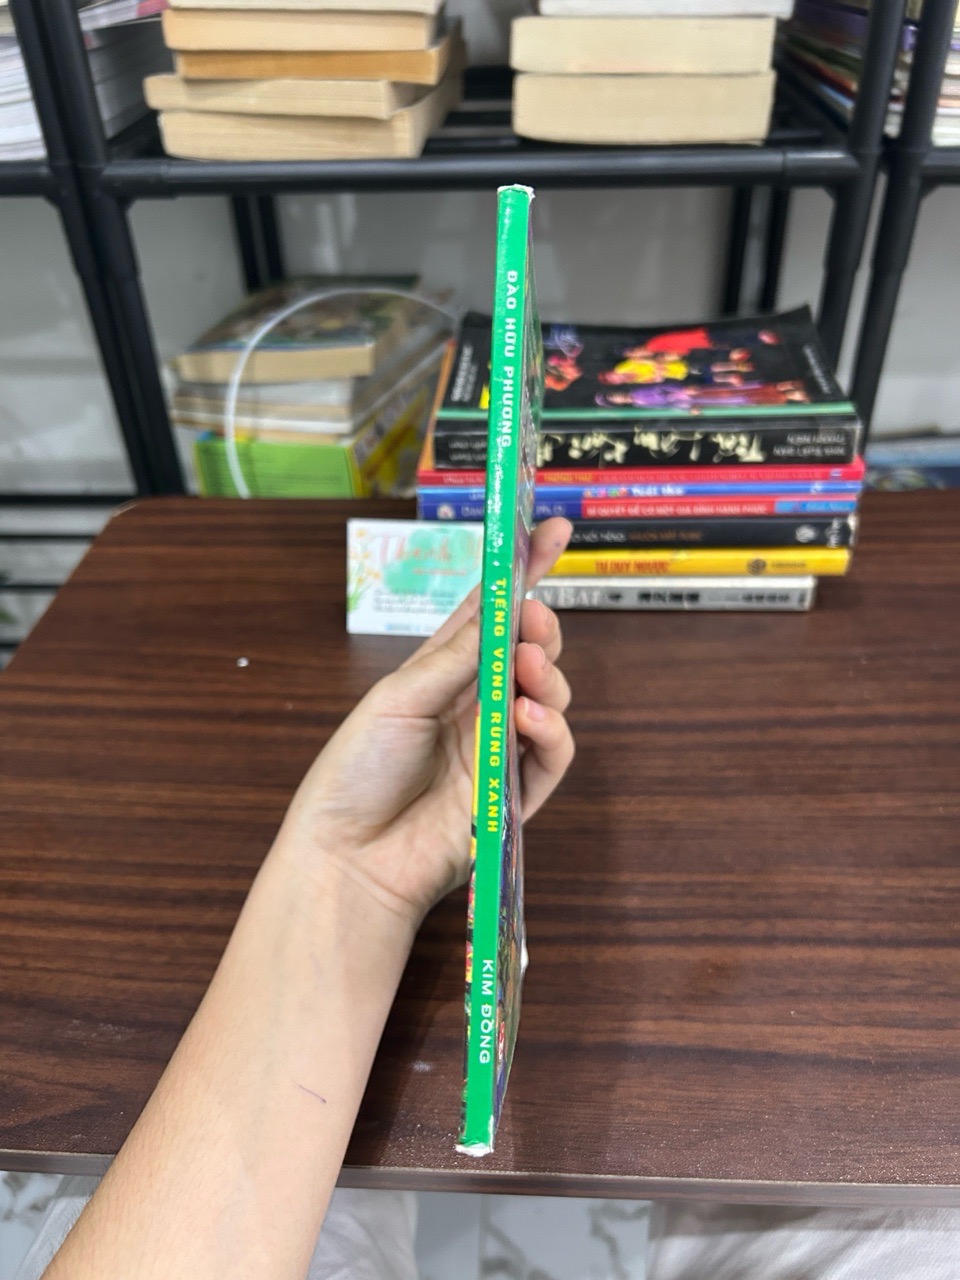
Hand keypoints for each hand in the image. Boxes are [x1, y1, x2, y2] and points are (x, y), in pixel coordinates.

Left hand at [276, 518, 574, 924]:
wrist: (350, 856)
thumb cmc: (357, 771)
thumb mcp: (398, 696)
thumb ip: (457, 657)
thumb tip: (505, 610)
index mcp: (440, 673)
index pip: (491, 614)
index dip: (522, 572)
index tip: (552, 530)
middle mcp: (475, 705)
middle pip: (530, 653)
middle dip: (542, 629)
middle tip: (535, 622)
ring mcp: (499, 748)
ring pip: (551, 697)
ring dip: (549, 677)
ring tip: (528, 675)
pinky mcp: (515, 794)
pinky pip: (553, 755)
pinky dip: (553, 730)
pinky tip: (530, 718)